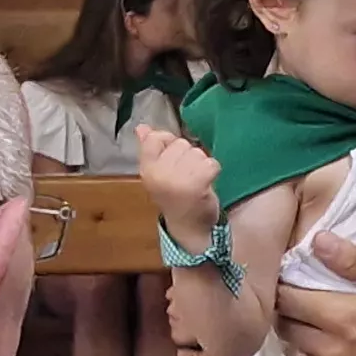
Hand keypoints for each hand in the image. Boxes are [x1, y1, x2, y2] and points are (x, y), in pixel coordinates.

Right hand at [132, 124, 220, 242]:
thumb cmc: (174, 197)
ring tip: (196, 181)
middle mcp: (158, 174)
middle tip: (186, 176)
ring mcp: (177, 180)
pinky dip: (213, 171)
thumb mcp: (158, 173)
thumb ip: (150, 149)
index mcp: (147, 170)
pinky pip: (211, 163)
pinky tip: (207, 183)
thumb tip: (141, 127)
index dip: (169, 143)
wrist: (189, 229)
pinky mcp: (197, 185)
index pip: (155, 138)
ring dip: (201, 165)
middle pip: (181, 144)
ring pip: (197, 152)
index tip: (173, 160)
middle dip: (188, 157)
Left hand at [278, 233, 355, 355]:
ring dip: (297, 337)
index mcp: (345, 319)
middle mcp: (332, 353)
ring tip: (315, 324)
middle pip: (286, 327)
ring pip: (294, 355)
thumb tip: (319, 241)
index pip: (289, 300)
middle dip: (288, 310)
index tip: (291, 277)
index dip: (284, 285)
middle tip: (303, 298)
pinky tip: (330, 352)